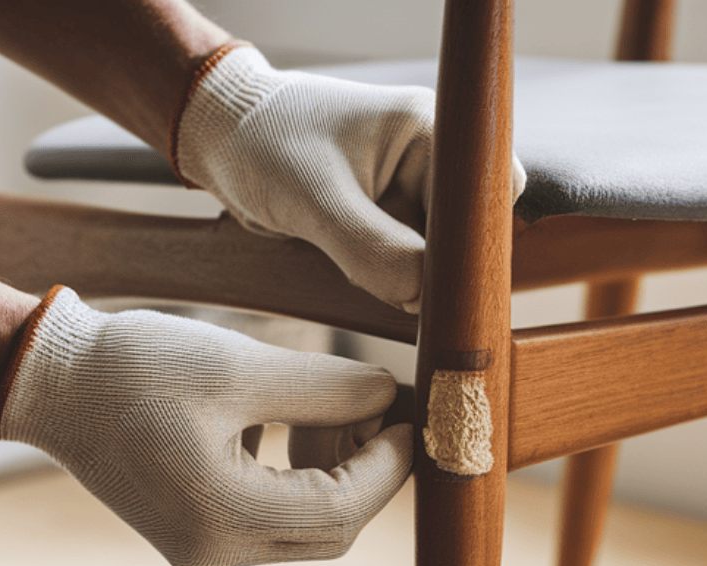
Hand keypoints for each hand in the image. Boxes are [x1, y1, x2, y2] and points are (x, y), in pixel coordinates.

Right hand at [0, 287, 411, 565]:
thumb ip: (326, 387)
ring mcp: (202, 548)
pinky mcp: (194, 532)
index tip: (414, 416)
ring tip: (330, 405)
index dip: (390, 464)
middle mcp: (214, 550)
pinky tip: (286, 418)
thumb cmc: (132, 366)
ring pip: (304, 525)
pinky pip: (270, 515)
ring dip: (334, 470)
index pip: (342, 510)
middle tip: (384, 411)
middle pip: (330, 530)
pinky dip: (296, 472)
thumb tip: (392, 396)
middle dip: (368, 471)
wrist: (48, 381)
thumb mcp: (239, 367)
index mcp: (223, 518)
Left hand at [172, 44, 524, 311]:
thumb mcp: (316, 202)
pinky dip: (392, 275)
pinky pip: (409, 257)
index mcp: (428, 129)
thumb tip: (424, 296)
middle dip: (437, 264)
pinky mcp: (387, 214)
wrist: (218, 140)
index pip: (489, 195)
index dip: (473, 244)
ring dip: (412, 274)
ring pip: (438, 251)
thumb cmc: (261, 145)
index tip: (441, 281)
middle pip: (468, 229)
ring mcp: (409, 187)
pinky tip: (363, 275)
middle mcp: (430, 156)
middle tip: (400, 287)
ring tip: (367, 272)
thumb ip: (375, 251)